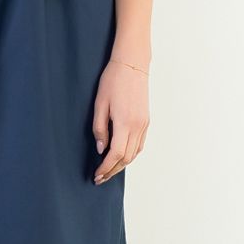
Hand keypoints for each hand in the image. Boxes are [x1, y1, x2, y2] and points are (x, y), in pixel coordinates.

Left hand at [92, 58, 148, 182]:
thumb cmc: (113, 81)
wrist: (132, 65)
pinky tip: (121, 157)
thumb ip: (99, 128)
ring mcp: (144, 124)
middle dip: (112, 171)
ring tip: (108, 170)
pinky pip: (139, 145)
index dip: (105, 168)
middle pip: (126, 158)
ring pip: (134, 153)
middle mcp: (137, 126)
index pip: (115, 154)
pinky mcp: (146, 121)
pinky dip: (130, 155)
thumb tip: (101, 149)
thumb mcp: (100, 104)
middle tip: (100, 178)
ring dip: (121, 165)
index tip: (96, 175)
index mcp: (125, 123)